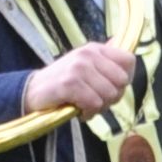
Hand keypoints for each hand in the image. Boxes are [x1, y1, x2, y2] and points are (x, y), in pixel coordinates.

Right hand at [20, 39, 136, 118]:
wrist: (32, 91)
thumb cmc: (64, 82)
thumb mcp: (86, 66)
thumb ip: (106, 63)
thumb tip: (127, 53)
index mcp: (95, 49)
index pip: (128, 61)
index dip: (126, 79)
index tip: (112, 88)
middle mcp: (88, 54)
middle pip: (122, 81)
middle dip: (113, 97)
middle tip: (96, 100)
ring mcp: (79, 68)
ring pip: (109, 94)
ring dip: (99, 107)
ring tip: (85, 105)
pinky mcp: (70, 83)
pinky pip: (94, 103)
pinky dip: (88, 113)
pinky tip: (79, 111)